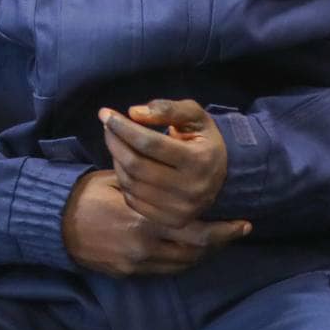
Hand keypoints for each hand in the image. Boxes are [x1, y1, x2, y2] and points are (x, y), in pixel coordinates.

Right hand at [61, 170, 249, 276]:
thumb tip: (168, 169)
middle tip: (237, 232)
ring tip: (216, 240)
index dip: (224, 230)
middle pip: (196, 252)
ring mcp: (138, 264)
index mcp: (146, 222)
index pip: (197, 232)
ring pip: (184, 264)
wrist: (54, 224)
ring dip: (203, 253)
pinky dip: (182, 260)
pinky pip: (165, 270)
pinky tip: (188, 249)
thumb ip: (146, 183)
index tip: (244, 224)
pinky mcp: (129, 272)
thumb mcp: (116, 180)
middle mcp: (147, 248)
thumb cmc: (85, 195)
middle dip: (220, 243)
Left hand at [99, 99, 228, 228]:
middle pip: (136, 164)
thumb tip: (134, 113)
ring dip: (116, 159)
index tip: (106, 114)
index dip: (123, 127)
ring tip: (117, 142)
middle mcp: (192, 189)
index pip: (150, 143)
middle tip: (107, 126)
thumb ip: (167, 109)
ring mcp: (182, 209)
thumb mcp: (194, 116)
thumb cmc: (202, 140)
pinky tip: (126, 165)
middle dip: (114, 141)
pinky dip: (123, 180)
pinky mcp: (172, 221)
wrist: (224, 177)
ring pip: (131, 183)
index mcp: (200, 160)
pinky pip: (133, 200)